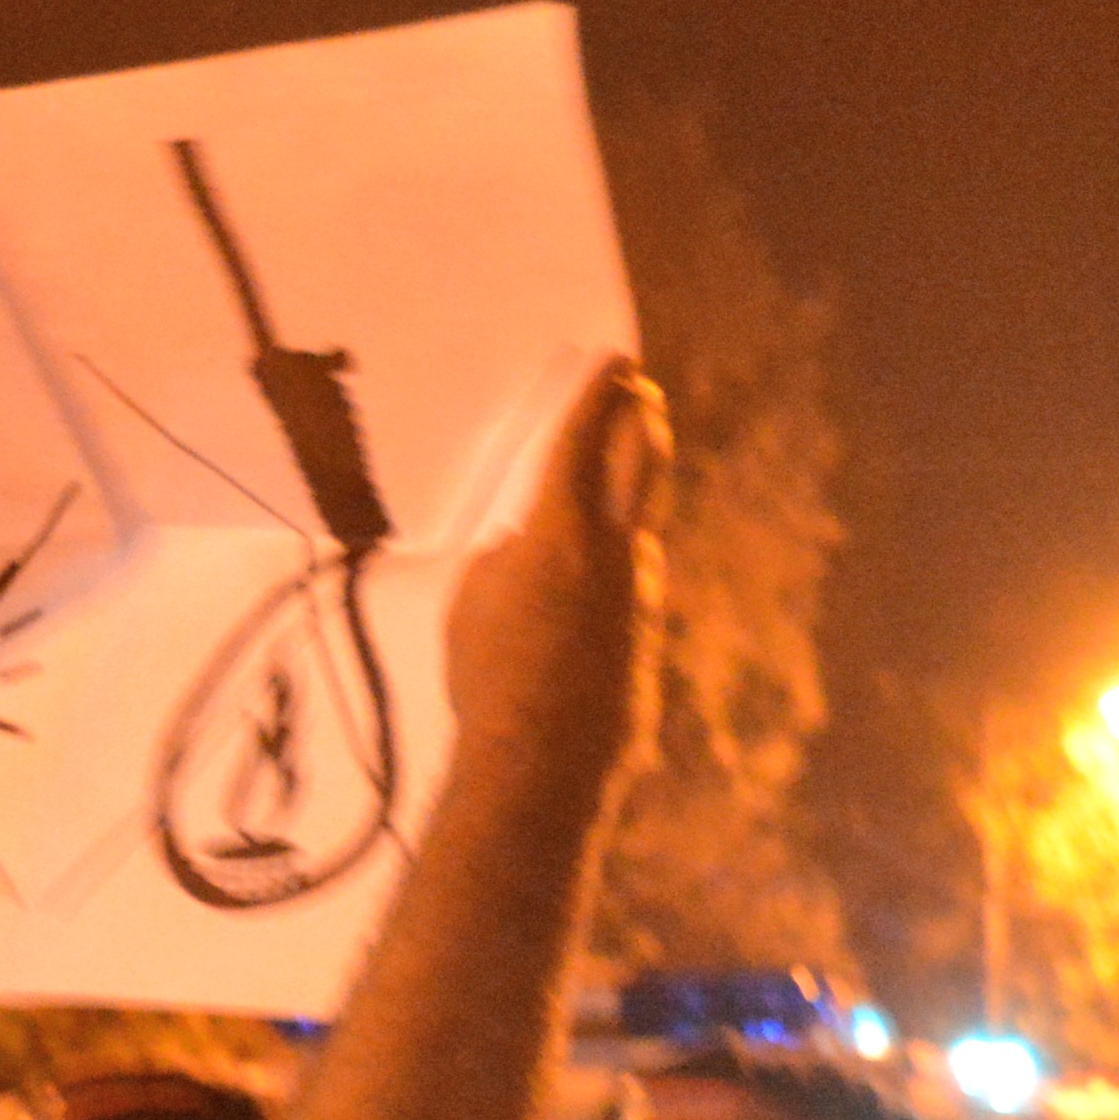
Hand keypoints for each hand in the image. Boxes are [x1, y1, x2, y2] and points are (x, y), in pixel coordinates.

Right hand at [443, 354, 664, 783]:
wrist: (543, 759)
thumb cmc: (487, 676)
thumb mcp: (473, 600)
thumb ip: (503, 560)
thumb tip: (521, 551)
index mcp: (562, 528)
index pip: (584, 440)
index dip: (600, 394)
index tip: (616, 361)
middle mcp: (615, 549)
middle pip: (643, 462)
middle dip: (641, 419)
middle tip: (640, 393)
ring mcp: (639, 593)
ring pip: (638, 525)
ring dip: (627, 496)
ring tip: (611, 482)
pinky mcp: (645, 635)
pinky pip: (629, 582)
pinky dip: (614, 564)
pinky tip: (589, 582)